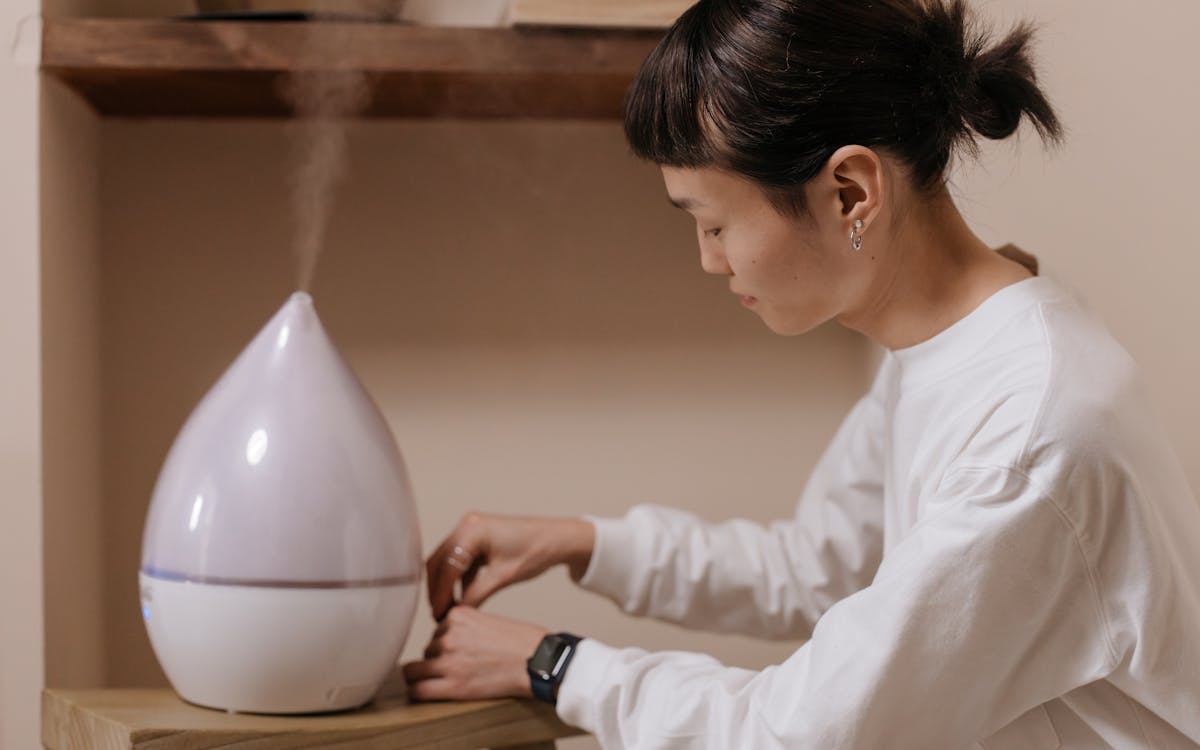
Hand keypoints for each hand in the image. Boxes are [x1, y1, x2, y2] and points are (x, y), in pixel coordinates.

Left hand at [402, 605, 547, 700]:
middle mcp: (449, 635)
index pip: (437, 631)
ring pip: (417, 669)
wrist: (539, 661)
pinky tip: (423, 692)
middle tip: (458, 667)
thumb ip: (465, 626)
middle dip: (437, 658)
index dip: (446, 643)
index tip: (457, 651)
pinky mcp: (453, 685)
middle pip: (428, 649)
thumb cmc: (523, 642)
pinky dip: (417, 692)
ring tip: (454, 679)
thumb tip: (445, 639)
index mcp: (458, 616)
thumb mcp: (488, 620)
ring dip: (431, 675)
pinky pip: (418, 689)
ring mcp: (448, 660)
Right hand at [426, 513, 593, 619]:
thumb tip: (455, 613)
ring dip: (446, 584)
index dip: (440, 594)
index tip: (438, 615)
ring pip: (447, 561)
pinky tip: (460, 598)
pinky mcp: (478, 537)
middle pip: (440, 561)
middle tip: (438, 614)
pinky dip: (458, 578)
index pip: (446, 566)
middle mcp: (467, 525)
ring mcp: (471, 529)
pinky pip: (460, 559)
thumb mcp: (503, 577)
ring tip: (448, 610)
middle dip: (438, 589)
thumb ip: (475, 595)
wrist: (558, 539)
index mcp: (472, 530)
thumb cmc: (535, 552)